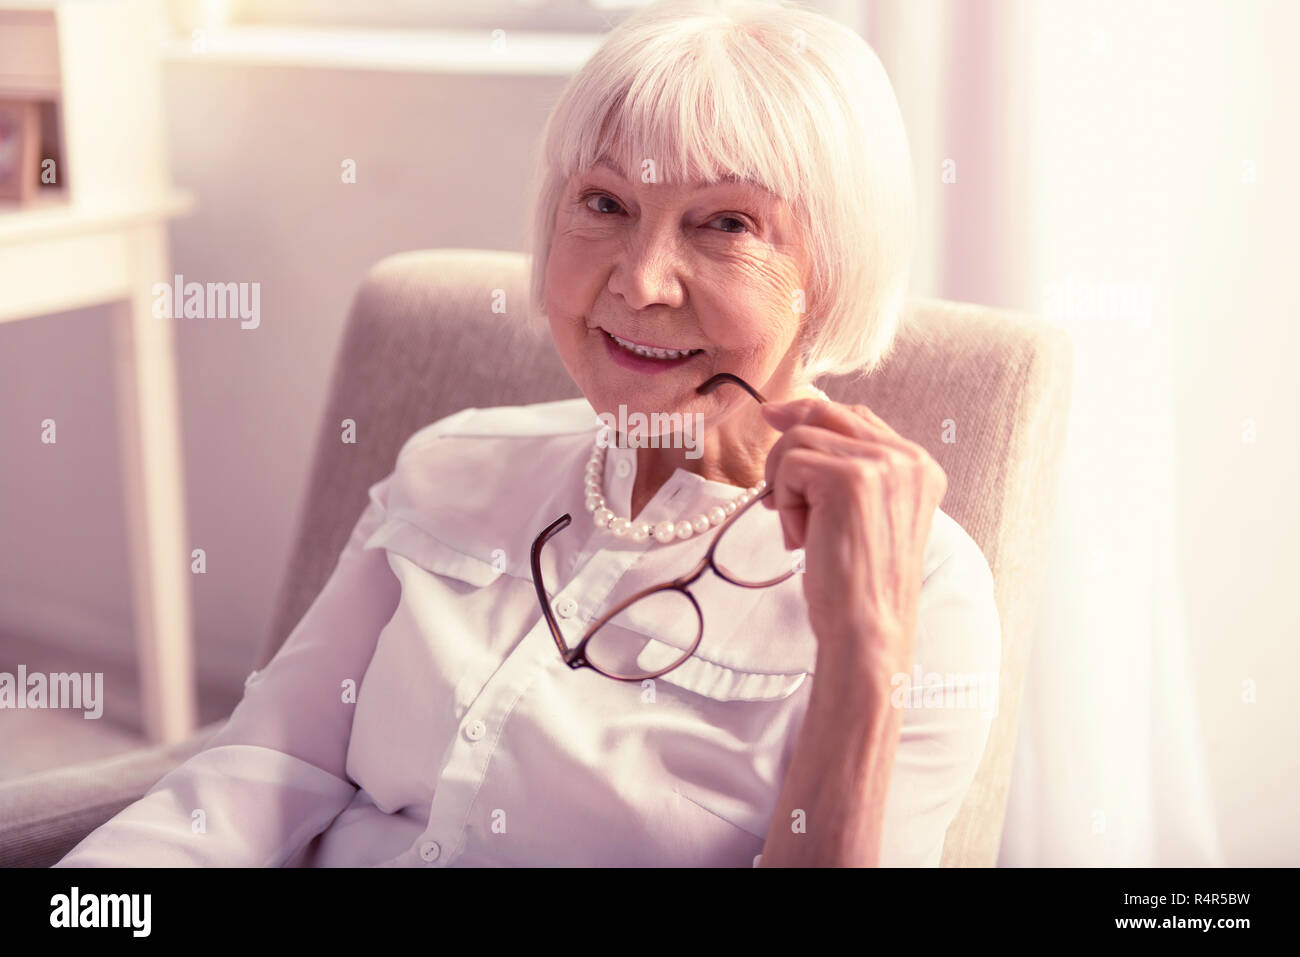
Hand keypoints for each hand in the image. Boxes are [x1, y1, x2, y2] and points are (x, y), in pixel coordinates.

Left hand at [759, 397, 947, 678]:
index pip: (856, 417)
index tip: (776, 417)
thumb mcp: (861, 512)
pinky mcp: (851, 478)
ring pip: (799, 440)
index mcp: (920, 466)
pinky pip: (790, 465)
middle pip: (826, 414)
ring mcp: (883, 464)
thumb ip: (845, 467)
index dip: (810, 414)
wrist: (867, 628)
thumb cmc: (857, 581)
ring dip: (786, 487)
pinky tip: (802, 536)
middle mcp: (909, 458)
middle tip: (775, 484)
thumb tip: (787, 415)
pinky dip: (784, 502)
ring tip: (803, 530)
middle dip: (786, 442)